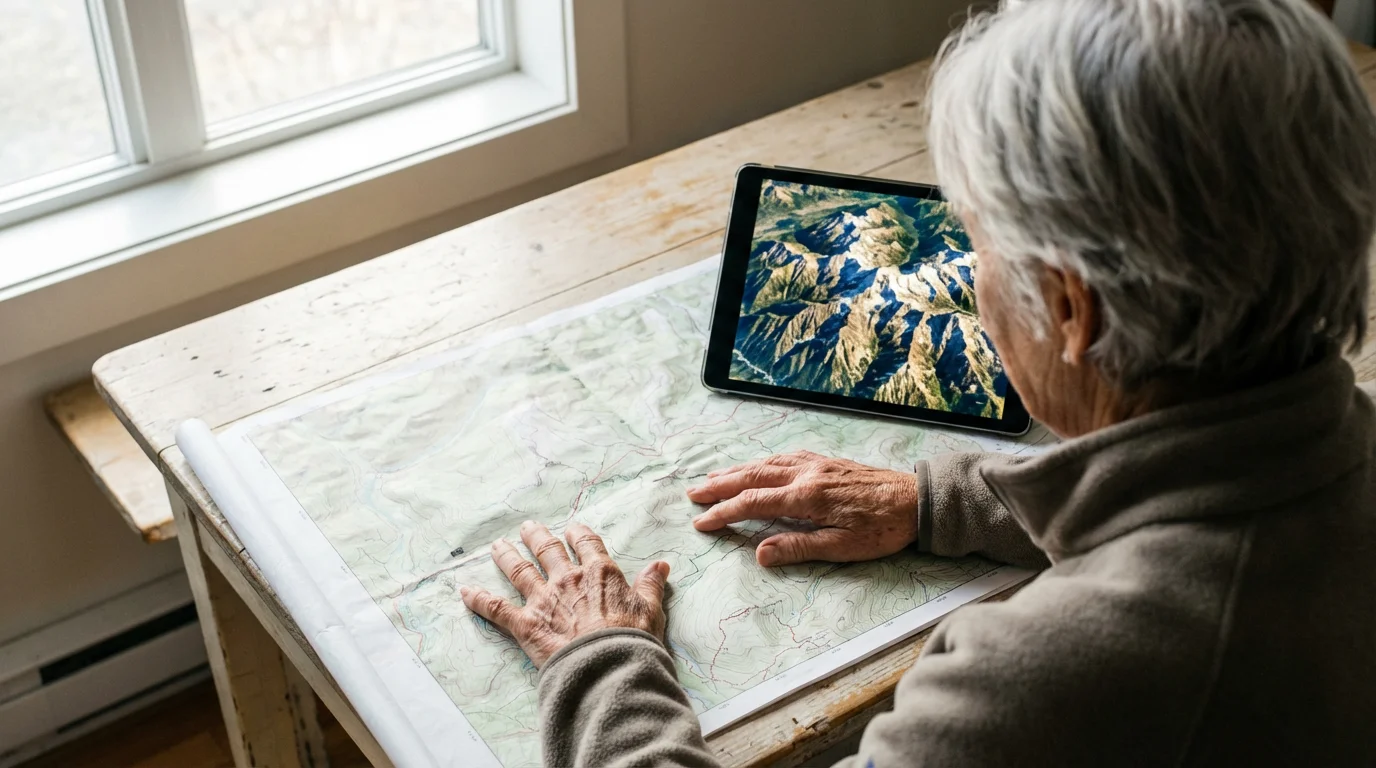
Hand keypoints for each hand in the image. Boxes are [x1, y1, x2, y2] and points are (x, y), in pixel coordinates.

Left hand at [459, 520, 669, 667]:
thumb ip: (651, 585)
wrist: (610, 665)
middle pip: (548, 550)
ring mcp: (544, 599)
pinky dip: (478, 599)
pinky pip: (496, 608)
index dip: (578, 535)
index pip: (586, 544)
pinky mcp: (525, 623)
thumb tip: (661, 566)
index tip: (572, 530)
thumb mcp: (651, 609)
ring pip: (519, 570)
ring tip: (497, 545)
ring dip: (506, 556)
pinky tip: (463, 591)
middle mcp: (567, 579)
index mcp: (599, 572)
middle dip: (537, 537)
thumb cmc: (634, 639)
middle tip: (528, 527)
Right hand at [687, 451, 918, 566]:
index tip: (702, 522)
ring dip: (736, 470)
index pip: (753, 503)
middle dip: (720, 485)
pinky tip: (756, 466)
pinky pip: (783, 457)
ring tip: (713, 478)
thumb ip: (799, 548)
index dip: (724, 512)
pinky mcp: (826, 462)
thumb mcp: (843, 548)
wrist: (916, 500)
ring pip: (766, 463)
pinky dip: (761, 462)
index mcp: (807, 496)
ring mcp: (816, 464)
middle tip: (693, 494)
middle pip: (752, 476)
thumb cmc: (882, 529)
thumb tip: (760, 554)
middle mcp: (806, 473)